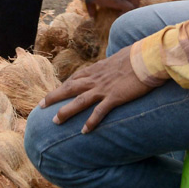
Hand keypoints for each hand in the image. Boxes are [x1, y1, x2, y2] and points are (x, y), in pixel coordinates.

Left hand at [40, 47, 157, 132]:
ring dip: (66, 111)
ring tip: (55, 121)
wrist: (147, 58)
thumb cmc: (138, 56)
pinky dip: (91, 121)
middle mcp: (96, 78)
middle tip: (41, 105)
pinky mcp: (115, 97)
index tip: (56, 91)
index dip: (64, 85)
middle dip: (54, 97)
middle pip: (70, 88)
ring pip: (79, 101)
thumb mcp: (121, 58)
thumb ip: (114, 64)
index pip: (75, 78)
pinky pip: (99, 112)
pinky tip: (84, 131)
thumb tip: (115, 63)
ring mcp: (104, 88)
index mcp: (97, 68)